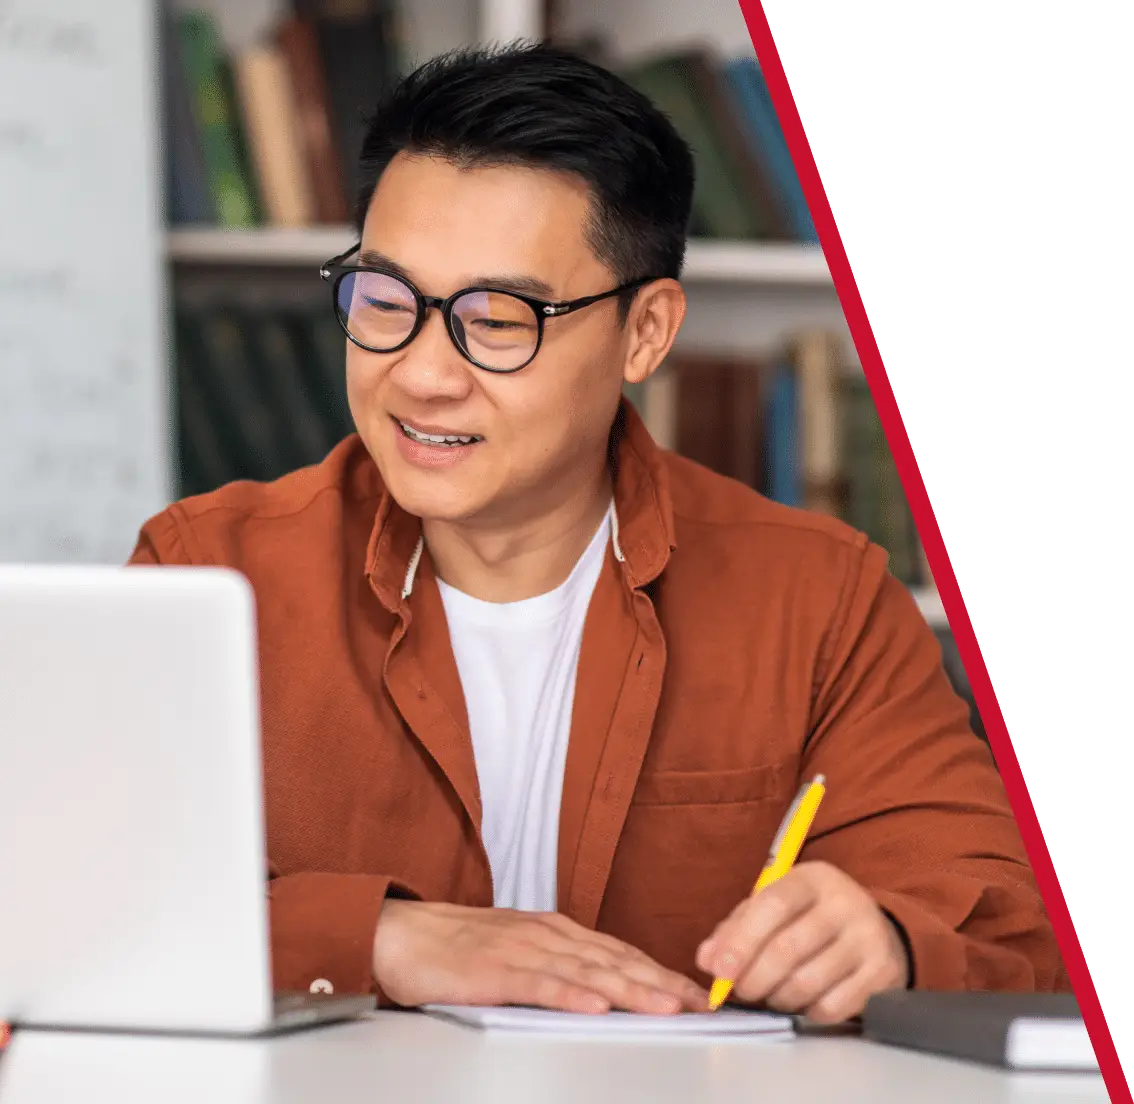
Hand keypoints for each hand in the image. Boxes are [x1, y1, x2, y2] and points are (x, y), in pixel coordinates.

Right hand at [374, 900, 708, 1014]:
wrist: (403, 935)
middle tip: (700, 1004)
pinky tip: (595, 1008)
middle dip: (661, 984)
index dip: (660, 973)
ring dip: (629, 991)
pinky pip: (538, 985)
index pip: (620, 954)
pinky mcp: (493, 971)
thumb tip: (605, 990)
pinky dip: (570, 996)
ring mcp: (521, 951)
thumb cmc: (461, 948)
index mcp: (556, 932)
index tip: (697, 993)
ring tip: (665, 1007)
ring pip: (585, 972)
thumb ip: (560, 967)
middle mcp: (546, 936)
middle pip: (614, 962)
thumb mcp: (521, 952)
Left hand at [696, 862, 908, 1022]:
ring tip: (770, 994)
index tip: (719, 969)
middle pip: (788, 948)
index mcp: (814, 878)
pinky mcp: (884, 974)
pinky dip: (807, 1012)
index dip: (741, 940)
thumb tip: (707, 958)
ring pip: (808, 983)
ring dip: (778, 998)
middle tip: (741, 990)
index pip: (773, 904)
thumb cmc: (810, 917)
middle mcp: (846, 903)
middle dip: (753, 978)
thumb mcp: (775, 906)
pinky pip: (833, 1007)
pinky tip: (802, 1002)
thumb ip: (737, 928)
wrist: (874, 928)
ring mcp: (870, 938)